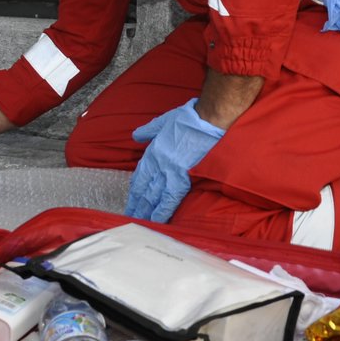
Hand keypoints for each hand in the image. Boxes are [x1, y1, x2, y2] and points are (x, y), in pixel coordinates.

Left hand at [124, 99, 225, 223]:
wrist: (209, 120)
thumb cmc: (189, 118)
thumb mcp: (163, 121)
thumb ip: (148, 130)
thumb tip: (136, 135)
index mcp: (153, 151)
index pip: (140, 175)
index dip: (135, 190)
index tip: (131, 200)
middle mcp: (158, 164)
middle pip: (144, 189)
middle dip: (137, 204)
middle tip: (130, 217)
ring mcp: (170, 172)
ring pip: (153, 196)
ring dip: (145, 211)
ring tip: (139, 222)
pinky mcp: (184, 178)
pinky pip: (170, 199)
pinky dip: (162, 211)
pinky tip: (157, 221)